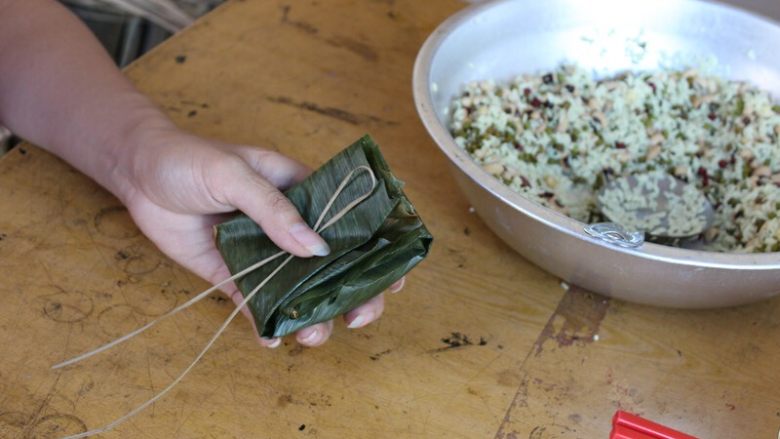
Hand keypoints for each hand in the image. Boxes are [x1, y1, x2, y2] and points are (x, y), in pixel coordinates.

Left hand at [117, 126, 403, 346]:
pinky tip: (272, 340)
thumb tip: (317, 250)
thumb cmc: (190, 158)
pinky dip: (268, 325)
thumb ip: (274, 210)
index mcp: (304, 194)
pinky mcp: (234, 276)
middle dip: (355, 295)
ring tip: (310, 337)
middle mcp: (291, 228)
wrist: (139, 172)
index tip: (392, 279)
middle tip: (356, 318)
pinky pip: (257, 305)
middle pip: (336, 267)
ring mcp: (264, 255)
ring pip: (301, 292)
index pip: (354, 222)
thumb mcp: (235, 174)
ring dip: (314, 317)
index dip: (379, 250)